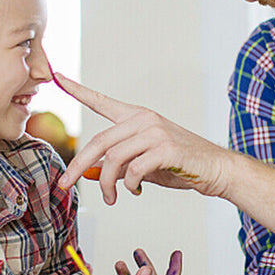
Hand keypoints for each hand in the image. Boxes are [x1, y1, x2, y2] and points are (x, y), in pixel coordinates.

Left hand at [55, 73, 229, 203]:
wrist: (216, 169)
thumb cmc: (180, 164)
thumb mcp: (144, 162)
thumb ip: (119, 164)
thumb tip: (92, 172)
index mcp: (137, 117)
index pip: (101, 101)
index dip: (78, 90)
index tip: (57, 76)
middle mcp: (144, 120)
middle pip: (99, 141)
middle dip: (78, 165)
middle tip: (66, 183)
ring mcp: (155, 132)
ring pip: (113, 159)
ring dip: (107, 184)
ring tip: (112, 197)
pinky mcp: (165, 149)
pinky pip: (133, 170)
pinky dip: (129, 186)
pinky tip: (136, 191)